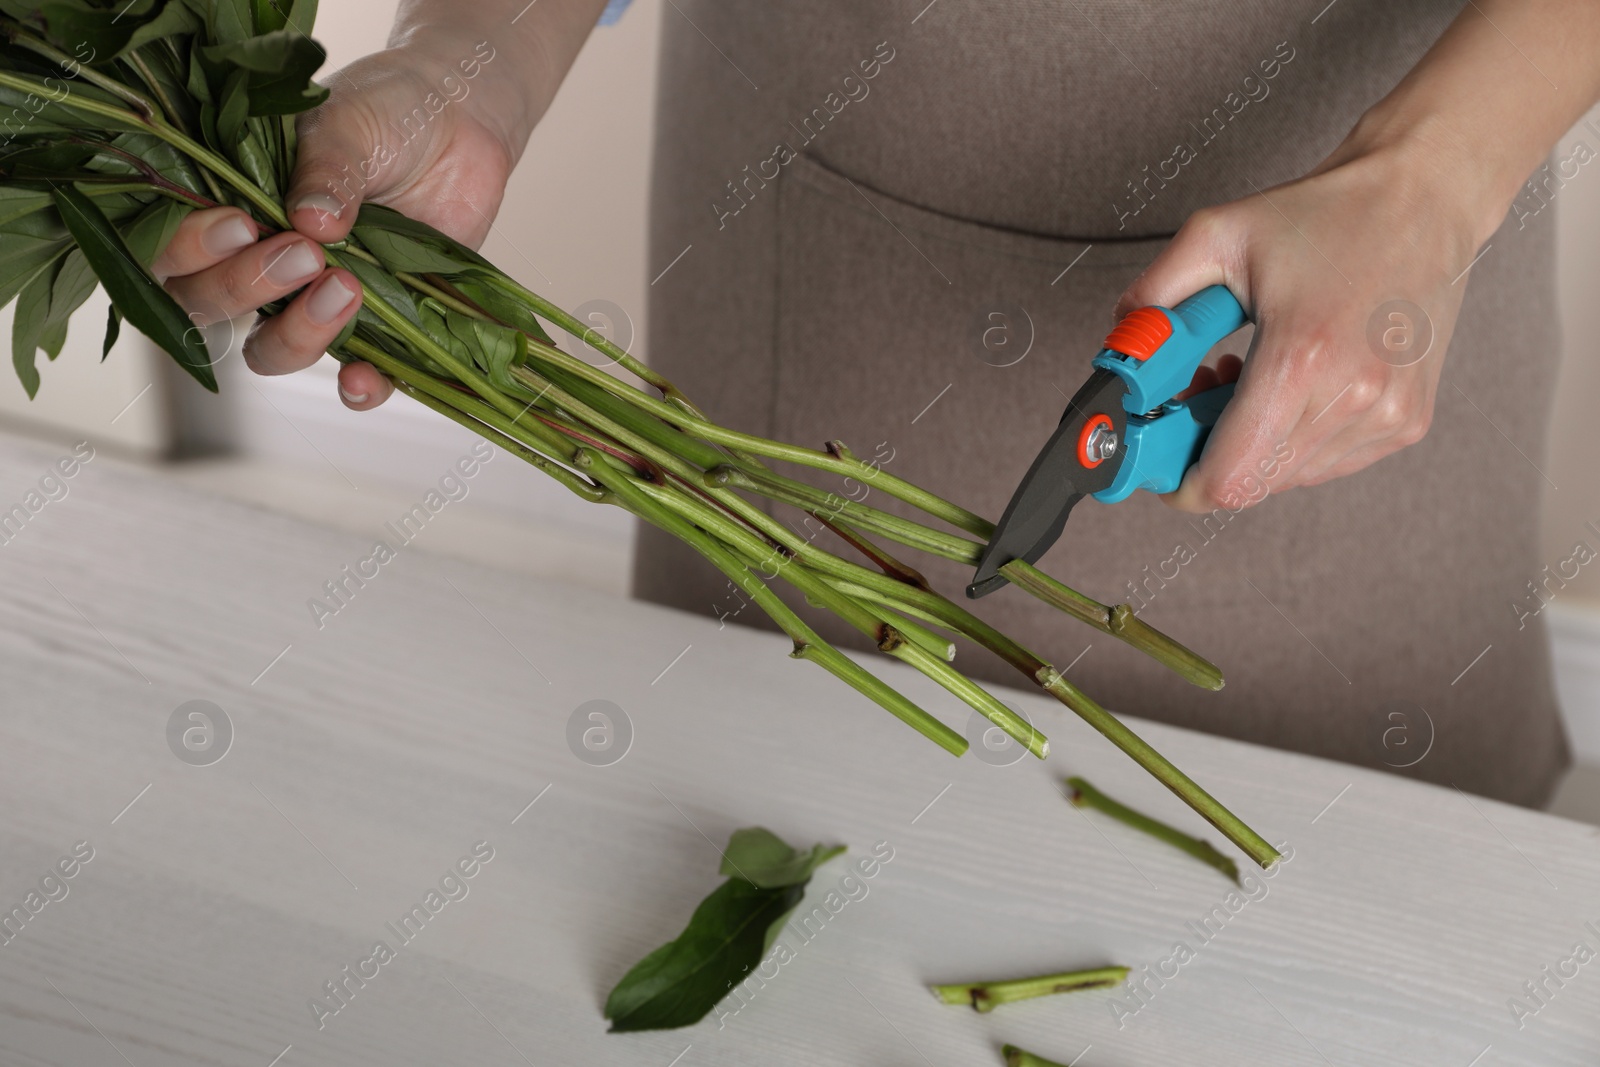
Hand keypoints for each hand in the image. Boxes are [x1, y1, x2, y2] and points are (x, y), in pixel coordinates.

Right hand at [156, 40, 518, 409]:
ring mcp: (310, 298)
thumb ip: (324, 168)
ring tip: (345, 288)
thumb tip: (311, 221)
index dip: (190, 251)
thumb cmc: (383, 114)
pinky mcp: (374, 326)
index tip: (240, 223)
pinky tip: (364, 378)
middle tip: (303, 254)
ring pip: (270, 351)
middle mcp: (256, 261)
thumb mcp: (347, 123)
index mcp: (223, 204)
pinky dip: (358, 387)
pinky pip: (354, 379)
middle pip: (207, 307)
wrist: (457, 121)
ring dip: (297, 334)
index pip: (169, 250)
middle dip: (245, 287)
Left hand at [1117, 135, 1484, 513]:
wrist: (1423, 198)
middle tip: (1199, 392)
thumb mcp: (1215, 235)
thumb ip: (1151, 298)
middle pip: (1251, 484)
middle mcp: (1353, 397)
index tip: (1159, 455)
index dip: (1180, 483)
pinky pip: (1324, 463)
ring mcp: (1387, 416)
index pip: (1228, 480)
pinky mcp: (1406, 422)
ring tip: (1249, 376)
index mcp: (1302, 358)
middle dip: (1208, 451)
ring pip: (1285, 478)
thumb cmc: (1327, 215)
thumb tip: (1121, 355)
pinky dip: (1293, 438)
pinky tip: (1293, 384)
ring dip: (1252, 443)